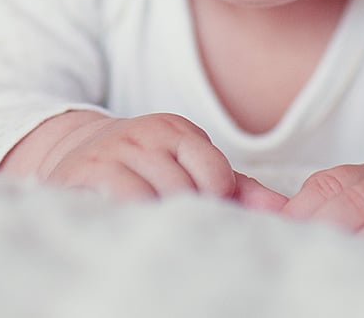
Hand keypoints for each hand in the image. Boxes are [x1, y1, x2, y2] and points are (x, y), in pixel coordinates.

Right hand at [0, 110, 285, 209]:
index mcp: (177, 130)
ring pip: (157, 197)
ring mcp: (116, 151)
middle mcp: (146, 134)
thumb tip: (286, 210)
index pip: (216, 173)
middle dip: (188, 217)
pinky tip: (135, 226)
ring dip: (161, 221)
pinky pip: (124, 199)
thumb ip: (239, 189)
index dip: (216, 202)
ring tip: (159, 232)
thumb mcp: (190, 168)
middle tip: (184, 233)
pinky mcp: (87, 172)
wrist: (77, 152)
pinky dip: (134, 217)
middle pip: (187, 190)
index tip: (206, 214)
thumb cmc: (147, 169)